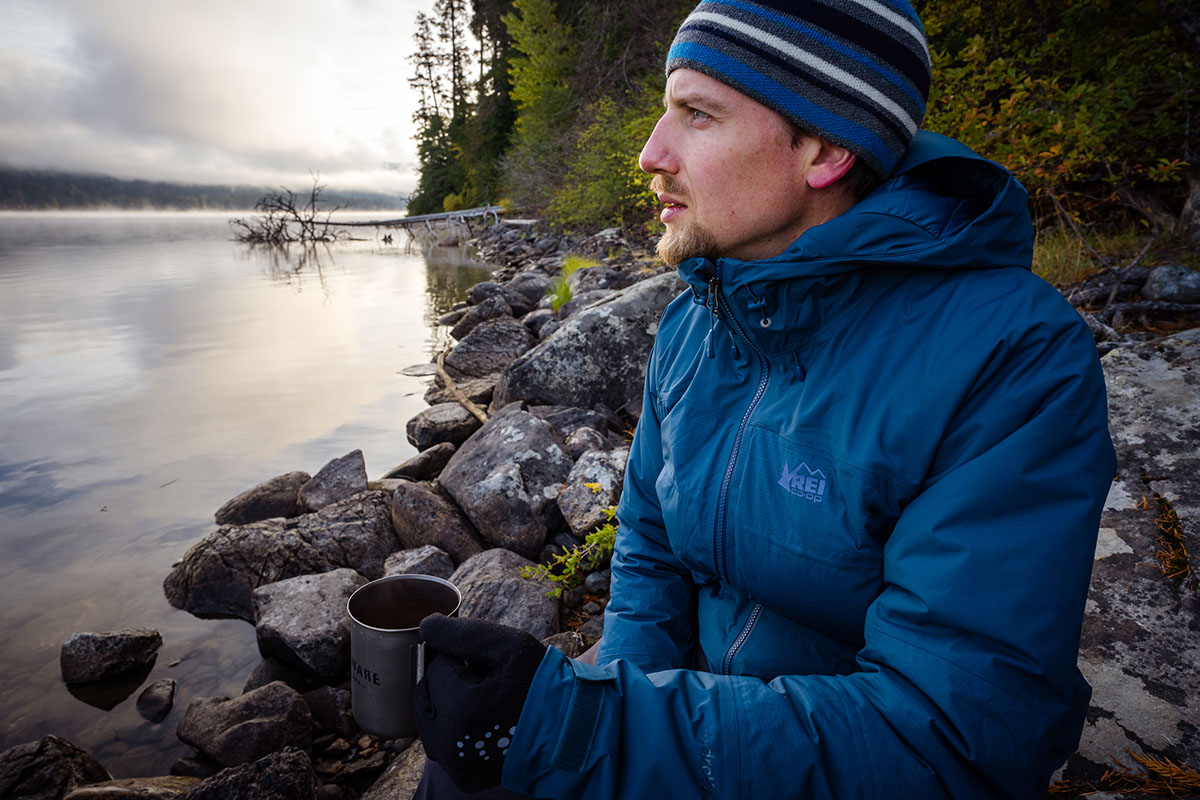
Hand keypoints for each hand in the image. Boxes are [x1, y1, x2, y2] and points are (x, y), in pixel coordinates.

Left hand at [414, 614, 546, 793]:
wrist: (569, 731)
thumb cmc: (541, 682)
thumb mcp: (508, 646)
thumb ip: (461, 633)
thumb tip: (424, 626)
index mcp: (462, 707)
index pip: (435, 665)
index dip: (462, 658)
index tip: (488, 666)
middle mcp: (451, 742)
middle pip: (428, 691)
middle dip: (450, 680)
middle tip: (487, 682)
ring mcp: (455, 764)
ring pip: (429, 717)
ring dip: (448, 703)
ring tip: (485, 701)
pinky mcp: (462, 777)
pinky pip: (441, 741)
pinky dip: (453, 727)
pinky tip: (482, 722)